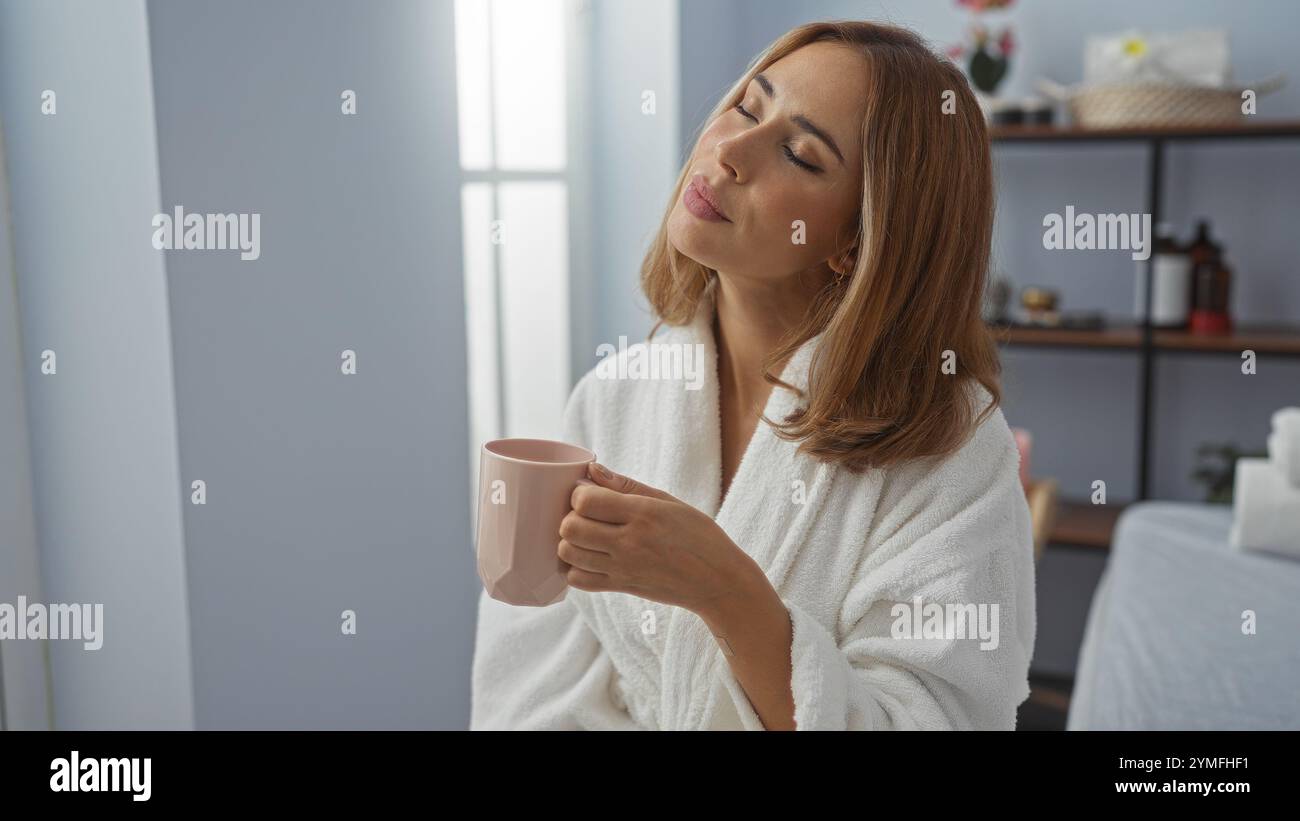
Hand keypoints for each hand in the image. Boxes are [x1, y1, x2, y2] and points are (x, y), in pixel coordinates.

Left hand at [557, 462, 764, 618]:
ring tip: (587, 536)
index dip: (579, 494)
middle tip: (585, 516)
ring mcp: (623, 568)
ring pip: (569, 554)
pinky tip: (589, 558)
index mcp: (642, 514)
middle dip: (570, 517)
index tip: (590, 494)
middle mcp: (629, 542)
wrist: (717, 580)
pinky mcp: (622, 587)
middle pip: (570, 528)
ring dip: (570, 542)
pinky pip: (579, 581)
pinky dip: (575, 568)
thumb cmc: (698, 535)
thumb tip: (591, 468)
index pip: (585, 501)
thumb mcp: (668, 501)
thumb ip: (625, 485)